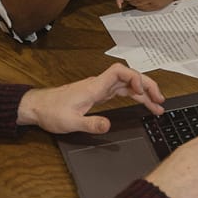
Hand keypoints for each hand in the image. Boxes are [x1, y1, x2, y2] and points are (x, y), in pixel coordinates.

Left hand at [17, 63, 165, 133]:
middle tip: (160, 101)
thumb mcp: (70, 122)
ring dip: (143, 92)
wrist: (37, 107)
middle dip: (147, 86)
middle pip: (129, 78)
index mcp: (94, 87)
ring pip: (127, 85)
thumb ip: (91, 124)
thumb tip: (108, 125)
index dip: (134, 77)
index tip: (142, 91)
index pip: (119, 72)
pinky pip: (120, 91)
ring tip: (157, 106)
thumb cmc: (51, 112)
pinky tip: (141, 103)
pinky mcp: (97, 94)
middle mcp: (98, 85)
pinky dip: (133, 96)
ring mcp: (99, 89)